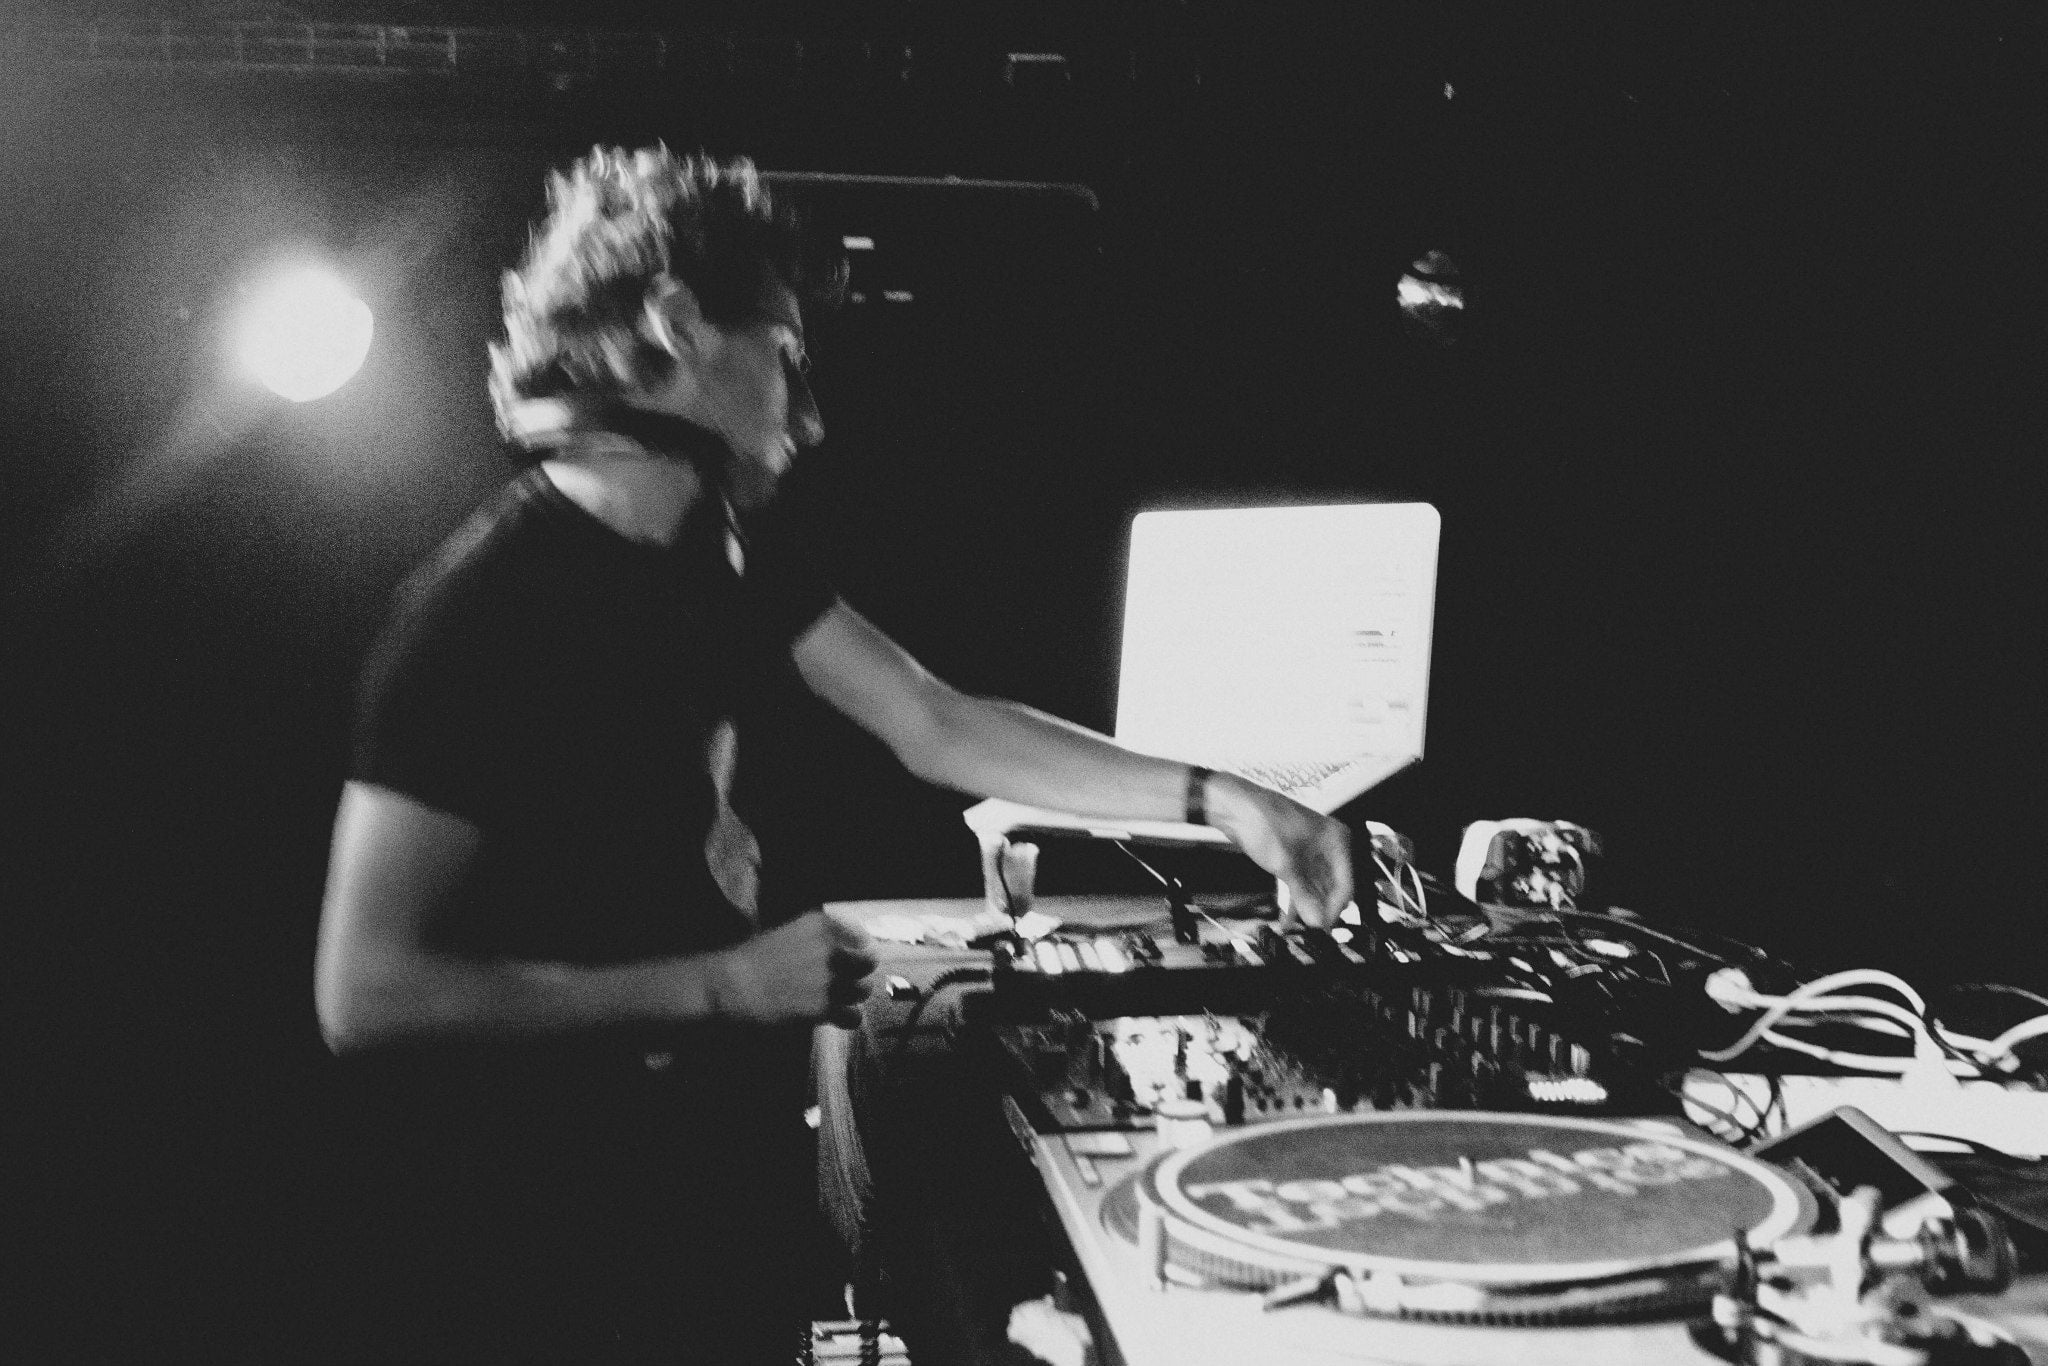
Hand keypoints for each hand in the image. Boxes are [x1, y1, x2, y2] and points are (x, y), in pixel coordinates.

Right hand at [709, 909, 878, 1028]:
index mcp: (820, 925)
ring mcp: (828, 979)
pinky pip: (853, 1015)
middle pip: (868, 962)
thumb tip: (847, 949)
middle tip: (847, 980)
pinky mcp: (823, 1007)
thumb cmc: (752, 959)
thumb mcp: (788, 932)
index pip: (860, 936)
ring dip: (852, 995)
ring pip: (863, 990)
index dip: (859, 949)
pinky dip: (847, 1018)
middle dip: (859, 972)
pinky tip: (835, 1017)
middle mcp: (830, 949)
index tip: (853, 958)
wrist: (731, 986)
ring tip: (837, 999)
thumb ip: (819, 938)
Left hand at [1206, 773, 1354, 927]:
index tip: (1321, 928)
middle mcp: (1327, 845)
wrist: (1234, 805)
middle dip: (1320, 910)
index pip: (1345, 884)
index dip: (1334, 909)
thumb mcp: (1285, 864)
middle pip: (1332, 887)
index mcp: (1336, 841)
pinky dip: (1296, 897)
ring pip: (1315, 887)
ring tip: (1298, 930)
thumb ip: (1304, 895)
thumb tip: (1317, 920)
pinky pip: (1301, 881)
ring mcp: (1310, 850)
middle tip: (1311, 932)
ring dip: (1307, 907)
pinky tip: (1288, 917)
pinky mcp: (1294, 855)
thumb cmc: (1262, 820)